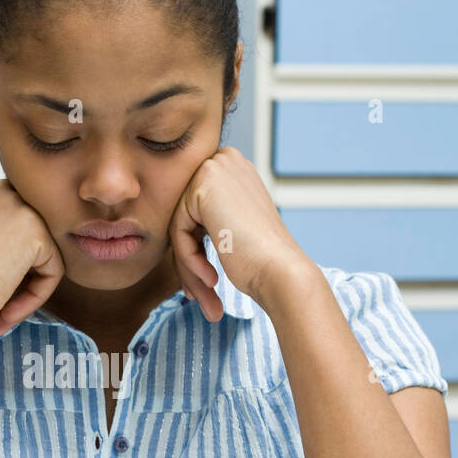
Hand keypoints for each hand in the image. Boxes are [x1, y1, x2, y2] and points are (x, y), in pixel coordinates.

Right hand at [0, 178, 64, 339]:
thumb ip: (5, 241)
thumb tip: (36, 256)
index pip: (21, 229)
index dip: (12, 266)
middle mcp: (2, 193)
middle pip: (37, 241)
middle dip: (25, 278)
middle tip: (2, 309)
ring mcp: (21, 208)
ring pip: (47, 258)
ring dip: (29, 291)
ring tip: (3, 313)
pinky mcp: (37, 231)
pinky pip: (54, 271)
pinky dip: (36, 296)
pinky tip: (8, 309)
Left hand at [168, 146, 313, 318]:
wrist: (281, 271)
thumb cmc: (263, 261)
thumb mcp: (232, 229)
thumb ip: (207, 220)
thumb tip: (176, 232)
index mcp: (233, 169)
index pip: (195, 214)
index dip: (195, 252)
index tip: (202, 284)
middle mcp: (225, 161)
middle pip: (185, 219)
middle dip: (189, 262)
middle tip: (197, 295)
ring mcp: (214, 169)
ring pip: (180, 228)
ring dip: (189, 267)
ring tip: (203, 296)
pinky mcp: (203, 185)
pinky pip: (178, 232)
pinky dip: (190, 261)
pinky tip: (212, 279)